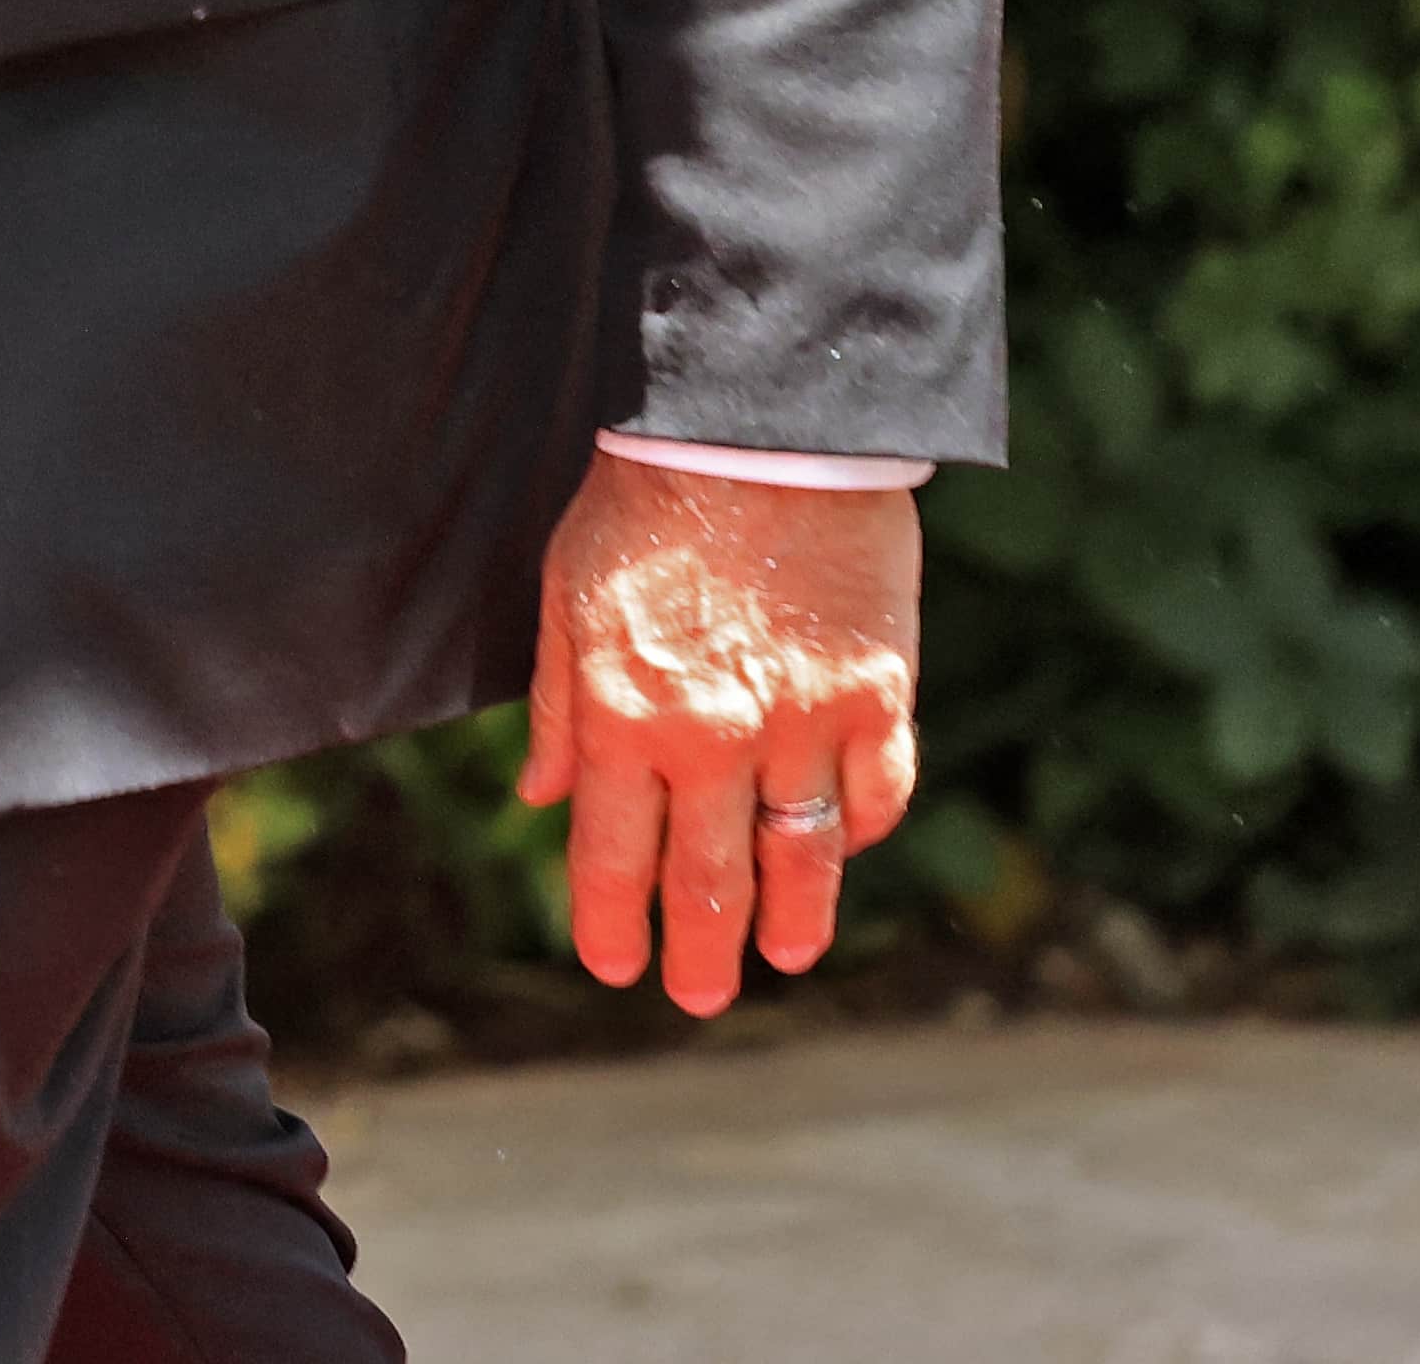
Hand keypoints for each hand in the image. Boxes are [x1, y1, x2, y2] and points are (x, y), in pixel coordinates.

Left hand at [522, 451, 920, 1016]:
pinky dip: (862, 827)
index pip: (615, 859)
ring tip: (788, 955)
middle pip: (711, 881)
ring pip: (802, 857)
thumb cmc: (646, 499)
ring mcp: (801, 721)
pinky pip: (875, 790)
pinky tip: (847, 845)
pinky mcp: (876, 692)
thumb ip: (560, 706)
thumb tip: (543, 798)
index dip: (615, 925)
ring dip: (796, 920)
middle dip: (703, 953)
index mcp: (623, 715)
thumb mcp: (566, 593)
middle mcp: (712, 737)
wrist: (756, 425)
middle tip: (702, 996)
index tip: (619, 967)